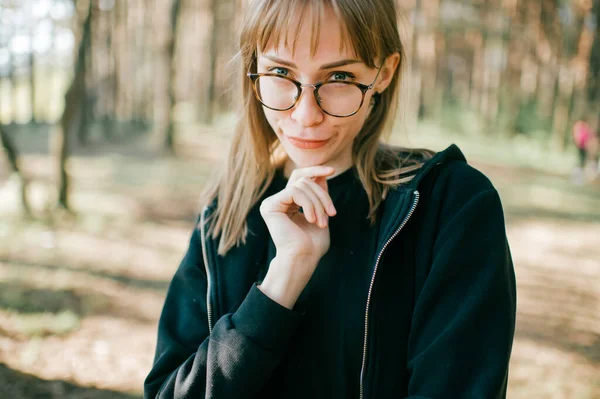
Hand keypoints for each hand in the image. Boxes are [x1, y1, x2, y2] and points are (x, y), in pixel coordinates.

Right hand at [258, 166, 336, 307]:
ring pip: (302, 185)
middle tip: (332, 213)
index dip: (315, 170)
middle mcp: (278, 200)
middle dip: (322, 195)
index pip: (300, 178)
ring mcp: (272, 202)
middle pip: (304, 180)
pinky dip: (309, 204)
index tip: (332, 170)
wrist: (303, 259)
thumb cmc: (313, 244)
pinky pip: (295, 192)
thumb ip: (319, 195)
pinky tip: (311, 219)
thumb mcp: (321, 213)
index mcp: (288, 203)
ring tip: (322, 222)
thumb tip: (322, 174)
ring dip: (318, 203)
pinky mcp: (270, 205)